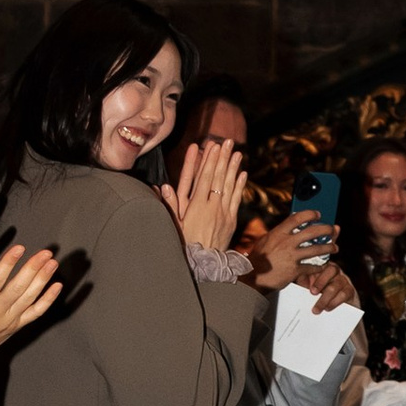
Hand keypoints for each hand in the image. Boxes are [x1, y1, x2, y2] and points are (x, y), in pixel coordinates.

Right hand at [0, 241, 59, 369]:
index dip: (8, 264)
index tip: (20, 248)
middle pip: (18, 288)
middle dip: (33, 269)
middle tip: (46, 252)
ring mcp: (8, 320)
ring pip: (29, 298)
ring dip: (43, 279)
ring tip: (52, 262)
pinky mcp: (16, 325)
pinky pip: (36, 312)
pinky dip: (48, 299)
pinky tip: (57, 286)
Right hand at [160, 141, 245, 256]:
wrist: (203, 264)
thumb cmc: (185, 244)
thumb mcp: (174, 225)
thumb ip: (170, 205)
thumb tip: (163, 186)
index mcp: (197, 206)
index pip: (204, 178)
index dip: (209, 161)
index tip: (212, 147)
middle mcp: (212, 207)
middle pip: (218, 178)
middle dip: (222, 158)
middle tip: (228, 142)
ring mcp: (224, 213)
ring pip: (230, 186)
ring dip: (234, 167)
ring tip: (238, 152)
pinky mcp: (231, 220)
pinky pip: (237, 199)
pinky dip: (240, 185)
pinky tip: (243, 173)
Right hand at [245, 206, 324, 290]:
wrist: (252, 278)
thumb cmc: (257, 259)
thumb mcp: (265, 241)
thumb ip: (279, 233)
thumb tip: (289, 223)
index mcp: (278, 233)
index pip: (297, 218)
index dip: (310, 214)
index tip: (318, 214)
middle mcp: (286, 243)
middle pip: (312, 232)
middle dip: (326, 229)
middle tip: (332, 230)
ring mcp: (291, 256)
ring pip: (316, 249)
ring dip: (329, 248)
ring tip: (335, 248)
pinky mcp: (294, 270)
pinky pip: (312, 267)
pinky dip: (320, 266)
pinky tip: (324, 265)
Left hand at [303, 261, 359, 315]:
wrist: (340, 305)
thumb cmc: (321, 293)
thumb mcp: (310, 286)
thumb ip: (304, 282)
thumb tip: (299, 281)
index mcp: (324, 267)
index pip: (319, 264)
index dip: (312, 272)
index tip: (306, 283)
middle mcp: (335, 271)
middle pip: (331, 270)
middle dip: (321, 281)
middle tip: (312, 293)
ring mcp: (344, 280)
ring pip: (335, 286)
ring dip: (324, 299)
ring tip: (316, 309)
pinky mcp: (350, 290)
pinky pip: (343, 294)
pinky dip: (334, 303)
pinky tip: (327, 308)